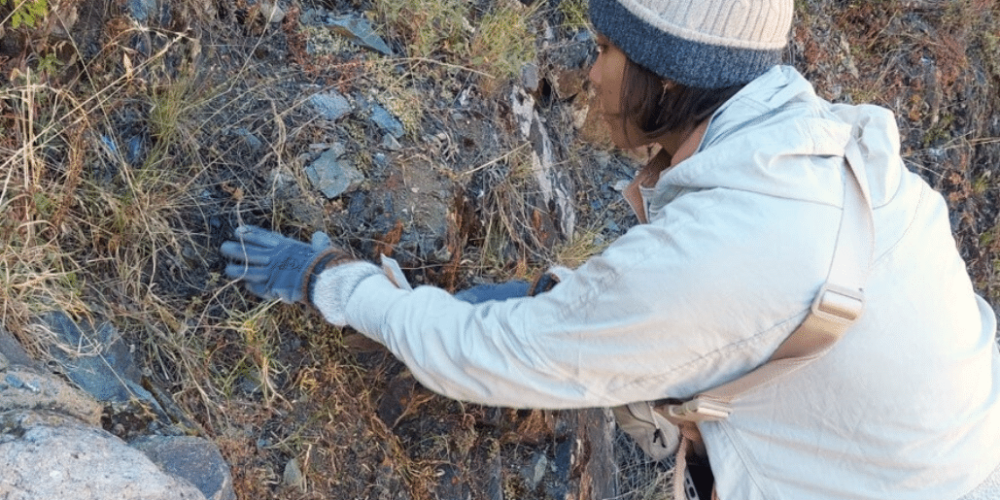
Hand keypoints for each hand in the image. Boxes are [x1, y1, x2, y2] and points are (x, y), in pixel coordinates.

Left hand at [220, 225, 352, 303]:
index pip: (262, 237)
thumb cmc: (323, 263)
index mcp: (285, 245)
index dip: (249, 234)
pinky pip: (258, 287)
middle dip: (236, 249)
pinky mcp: (272, 287)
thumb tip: (320, 236)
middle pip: (249, 252)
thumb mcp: (321, 248)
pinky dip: (252, 286)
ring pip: (248, 270)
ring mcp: (272, 272)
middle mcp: (275, 257)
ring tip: (227, 270)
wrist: (322, 279)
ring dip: (237, 270)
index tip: (237, 231)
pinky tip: (247, 285)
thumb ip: (318, 242)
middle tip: (224, 247)